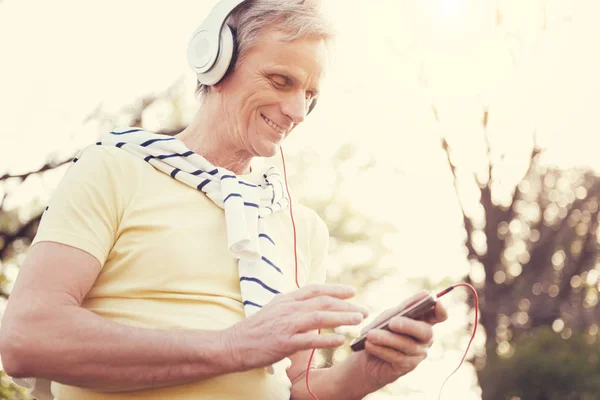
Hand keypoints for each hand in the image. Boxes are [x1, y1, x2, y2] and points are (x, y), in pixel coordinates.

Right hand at [223, 284, 368, 370]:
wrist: (233, 345)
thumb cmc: (255, 330)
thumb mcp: (274, 310)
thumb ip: (292, 306)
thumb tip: (312, 305)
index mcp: (286, 300)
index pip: (315, 289)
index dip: (335, 289)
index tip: (352, 292)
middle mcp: (288, 309)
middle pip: (322, 302)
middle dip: (346, 305)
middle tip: (364, 309)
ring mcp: (286, 325)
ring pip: (319, 317)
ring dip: (342, 317)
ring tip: (358, 320)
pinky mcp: (284, 343)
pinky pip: (309, 340)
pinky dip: (327, 339)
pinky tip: (341, 340)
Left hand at [350, 290, 447, 387]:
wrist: (367, 356)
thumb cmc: (381, 330)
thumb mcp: (391, 315)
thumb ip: (406, 307)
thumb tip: (424, 294)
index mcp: (424, 321)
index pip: (439, 316)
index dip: (441, 310)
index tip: (436, 302)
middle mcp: (425, 338)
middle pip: (425, 332)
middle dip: (409, 326)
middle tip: (392, 322)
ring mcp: (418, 353)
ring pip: (406, 345)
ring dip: (386, 338)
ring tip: (371, 334)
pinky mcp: (407, 366)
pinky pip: (396, 357)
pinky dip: (381, 349)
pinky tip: (369, 344)